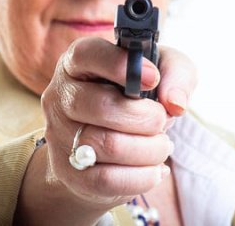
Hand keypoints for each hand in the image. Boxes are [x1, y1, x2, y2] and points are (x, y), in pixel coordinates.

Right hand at [37, 37, 197, 212]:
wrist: (110, 147)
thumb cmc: (137, 98)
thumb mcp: (163, 72)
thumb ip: (176, 74)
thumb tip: (174, 103)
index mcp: (77, 62)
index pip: (87, 54)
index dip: (120, 64)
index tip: (152, 78)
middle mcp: (60, 96)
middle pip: (101, 106)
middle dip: (146, 117)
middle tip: (162, 121)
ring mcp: (58, 135)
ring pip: (107, 146)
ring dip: (149, 149)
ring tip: (161, 145)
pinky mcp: (67, 171)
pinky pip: (106, 179)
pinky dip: (141, 177)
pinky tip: (154, 169)